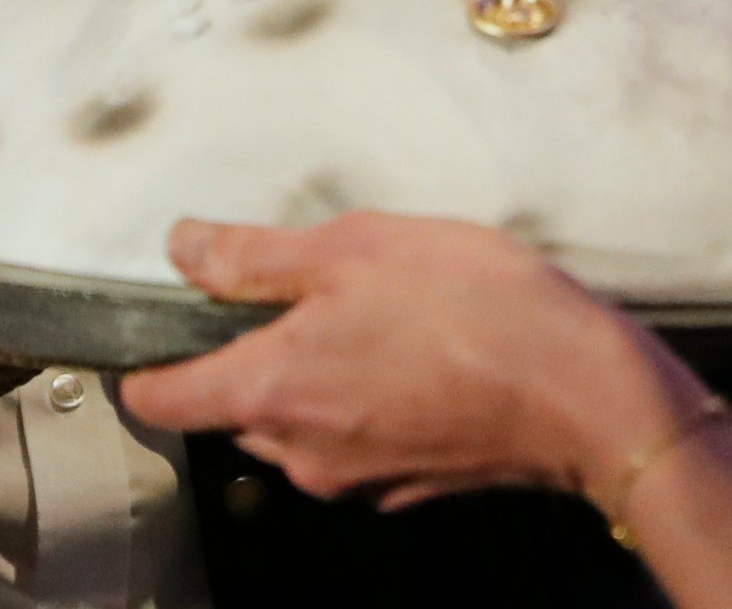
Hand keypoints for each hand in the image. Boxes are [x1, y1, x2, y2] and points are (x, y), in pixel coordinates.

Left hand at [121, 213, 675, 508]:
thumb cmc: (472, 308)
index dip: (145, 360)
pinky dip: (368, 393)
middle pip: (232, 405)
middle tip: (300, 282)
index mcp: (270, 393)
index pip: (160, 401)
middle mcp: (301, 453)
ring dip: (315, 367)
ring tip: (373, 305)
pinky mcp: (410, 483)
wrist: (586, 391)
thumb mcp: (352, 247)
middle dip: (249, 348)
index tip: (151, 323)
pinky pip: (358, 434)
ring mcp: (357, 477)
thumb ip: (255, 255)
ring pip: (298, 418)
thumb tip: (183, 247)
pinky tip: (416, 345)